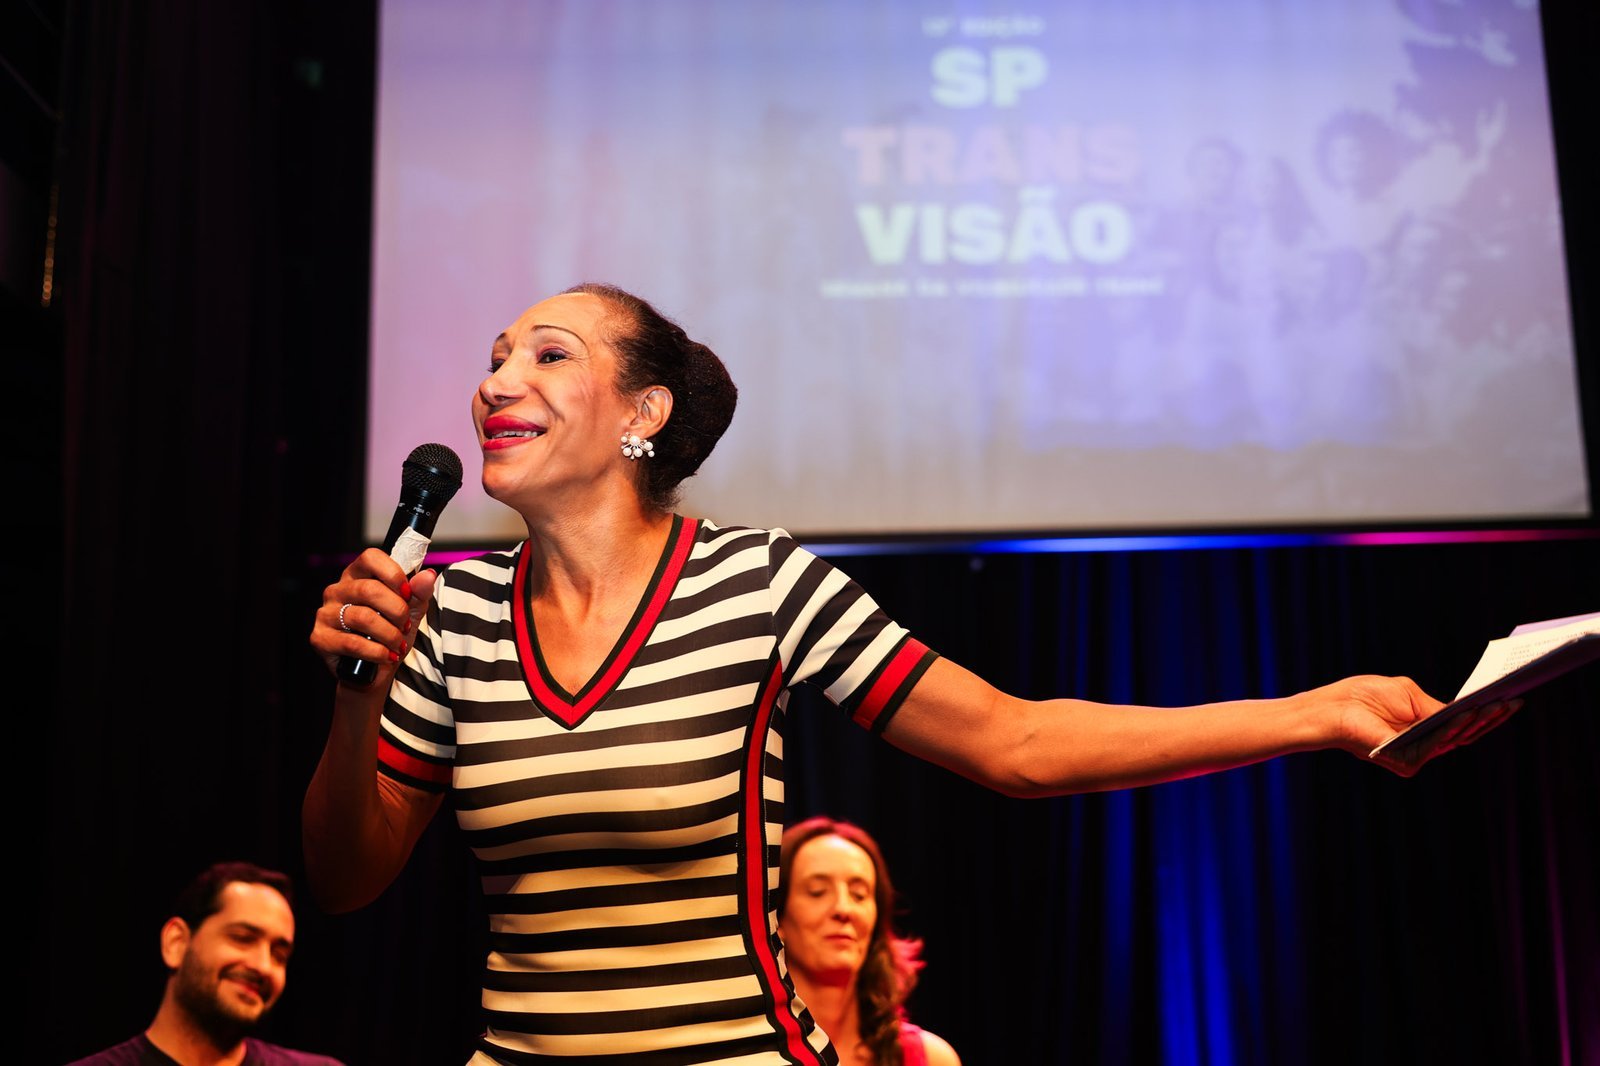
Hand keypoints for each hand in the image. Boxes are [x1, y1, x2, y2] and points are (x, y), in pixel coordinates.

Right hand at [310, 548, 437, 682]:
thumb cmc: (388, 636)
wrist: (373, 672)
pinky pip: (353, 643)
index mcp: (357, 576)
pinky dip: (377, 651)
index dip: (393, 574)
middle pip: (369, 589)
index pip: (371, 558)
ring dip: (389, 634)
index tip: (408, 593)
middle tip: (405, 626)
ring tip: (397, 644)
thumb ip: (419, 593)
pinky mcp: (320, 638)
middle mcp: (337, 590)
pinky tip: (387, 656)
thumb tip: (428, 575)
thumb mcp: (409, 612)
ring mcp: (326, 614)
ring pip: (363, 617)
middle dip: (397, 611)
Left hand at [1313, 674, 1519, 775]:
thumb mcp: (1407, 694)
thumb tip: (1462, 711)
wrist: (1333, 708)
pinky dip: (1452, 728)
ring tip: (1497, 704)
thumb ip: (1434, 705)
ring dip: (1478, 721)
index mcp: (1425, 728)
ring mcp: (1416, 756)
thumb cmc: (1363, 697)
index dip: (1486, 712)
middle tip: (1513, 701)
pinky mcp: (1406, 762)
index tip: (1510, 697)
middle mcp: (1424, 746)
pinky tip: (1466, 713)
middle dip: (1490, 717)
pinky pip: (1435, 744)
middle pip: (1466, 734)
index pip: (1463, 724)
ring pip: (1455, 740)